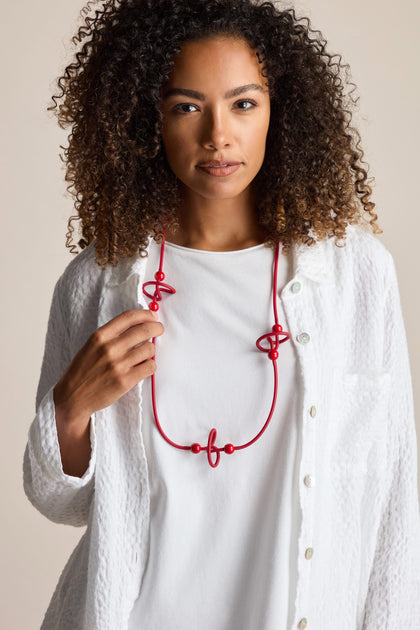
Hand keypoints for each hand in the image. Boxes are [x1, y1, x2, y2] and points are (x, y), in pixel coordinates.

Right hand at [53, 309, 163, 428]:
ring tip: (145, 354)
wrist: (72, 397)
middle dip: (156, 328)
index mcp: (100, 336)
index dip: (145, 314)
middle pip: (144, 330)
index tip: (153, 316)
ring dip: (151, 350)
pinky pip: (150, 367)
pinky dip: (150, 366)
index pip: (128, 317)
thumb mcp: (91, 346)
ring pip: (149, 349)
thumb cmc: (83, 370)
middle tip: (159, 329)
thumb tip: (138, 325)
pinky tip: (144, 367)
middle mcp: (109, 348)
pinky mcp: (125, 381)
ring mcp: (118, 365)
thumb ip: (112, 335)